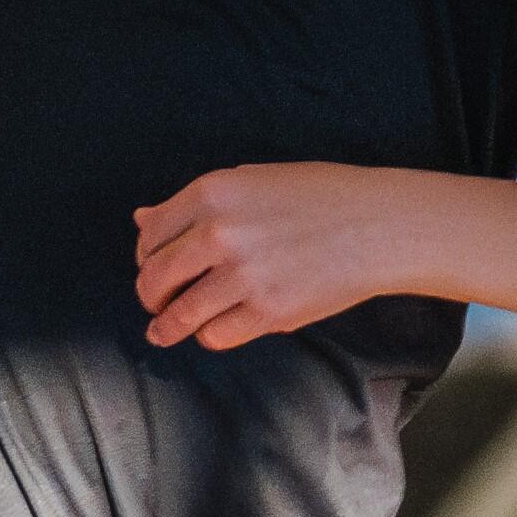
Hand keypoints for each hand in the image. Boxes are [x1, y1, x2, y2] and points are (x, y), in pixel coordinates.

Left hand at [133, 162, 423, 351]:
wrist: (376, 224)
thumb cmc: (318, 196)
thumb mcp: (250, 181)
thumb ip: (193, 206)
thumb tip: (140, 220)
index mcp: (211, 192)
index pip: (149, 235)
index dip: (144, 257)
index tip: (151, 267)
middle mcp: (219, 233)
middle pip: (154, 278)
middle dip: (149, 296)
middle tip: (155, 303)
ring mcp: (243, 275)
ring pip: (179, 314)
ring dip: (168, 326)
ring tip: (165, 330)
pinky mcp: (268, 311)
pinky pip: (216, 335)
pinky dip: (210, 335)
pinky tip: (215, 327)